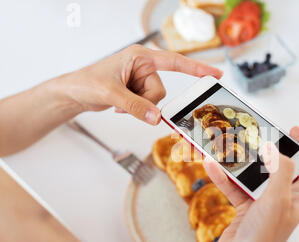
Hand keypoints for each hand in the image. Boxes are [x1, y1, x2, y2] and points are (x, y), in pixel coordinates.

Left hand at [60, 45, 222, 123]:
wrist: (74, 93)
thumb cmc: (87, 83)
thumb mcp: (111, 93)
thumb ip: (135, 106)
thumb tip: (157, 118)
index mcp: (140, 57)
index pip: (174, 62)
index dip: (196, 68)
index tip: (215, 74)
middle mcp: (143, 66)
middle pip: (161, 90)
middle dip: (146, 101)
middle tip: (125, 103)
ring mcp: (140, 79)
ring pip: (156, 100)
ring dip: (140, 106)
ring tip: (120, 103)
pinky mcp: (137, 91)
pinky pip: (148, 105)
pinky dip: (136, 109)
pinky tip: (120, 105)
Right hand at [204, 127, 298, 241]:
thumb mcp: (278, 200)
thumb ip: (281, 170)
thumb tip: (276, 149)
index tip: (294, 132)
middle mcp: (285, 198)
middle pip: (283, 165)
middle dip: (271, 149)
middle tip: (259, 136)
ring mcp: (264, 202)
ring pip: (256, 174)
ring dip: (243, 162)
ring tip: (232, 148)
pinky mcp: (245, 207)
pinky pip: (236, 186)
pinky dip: (225, 176)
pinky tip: (214, 166)